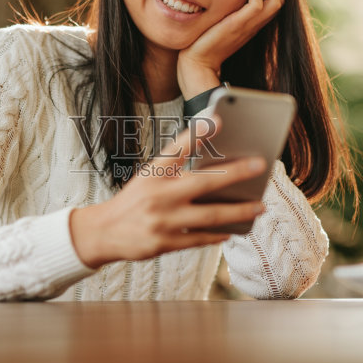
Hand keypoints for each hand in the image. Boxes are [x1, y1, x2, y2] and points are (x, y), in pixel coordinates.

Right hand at [69, 116, 266, 268]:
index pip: (176, 148)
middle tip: (260, 165)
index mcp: (153, 173)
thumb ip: (177, 172)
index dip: (198, 133)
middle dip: (236, 174)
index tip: (219, 119)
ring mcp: (162, 220)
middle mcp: (158, 194)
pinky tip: (232, 230)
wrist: (102, 232)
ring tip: (259, 207)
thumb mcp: (149, 178)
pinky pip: (199, 239)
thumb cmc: (134, 201)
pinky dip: (217, 235)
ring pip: (209, 216)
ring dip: (238, 211)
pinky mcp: (163, 243)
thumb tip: (220, 170)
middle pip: (204, 183)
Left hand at [177, 0, 283, 96]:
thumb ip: (228, 13)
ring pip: (276, 2)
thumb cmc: (205, 44)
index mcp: (252, 25)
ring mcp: (248, 25)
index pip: (273, 5)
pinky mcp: (237, 25)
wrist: (198, 63)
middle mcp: (254, 25)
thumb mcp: (221, 25)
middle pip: (280, 2)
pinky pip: (257, 4)